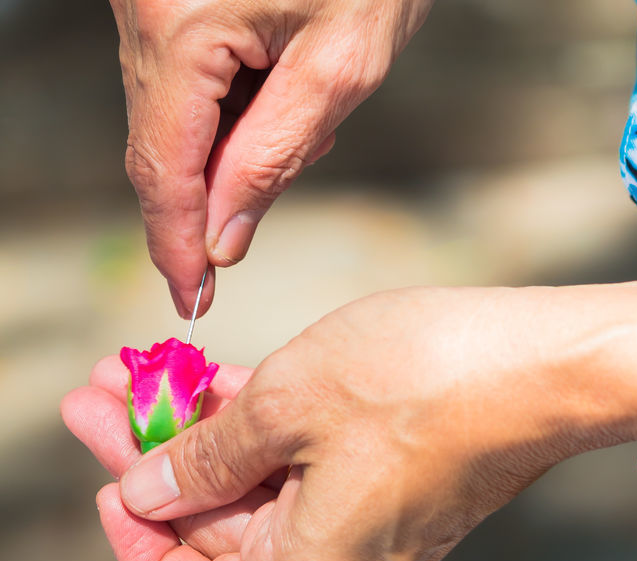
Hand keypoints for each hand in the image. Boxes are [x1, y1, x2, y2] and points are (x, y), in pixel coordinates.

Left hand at [62, 284, 636, 560]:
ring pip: (265, 502)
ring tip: (145, 374)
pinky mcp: (398, 494)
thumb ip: (204, 456)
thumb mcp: (286, 402)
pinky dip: (263, 439)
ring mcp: (375, 534)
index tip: (113, 489)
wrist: (552, 367)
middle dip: (161, 470)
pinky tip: (218, 381)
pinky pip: (310, 480)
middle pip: (225, 542)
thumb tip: (146, 491)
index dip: (142, 554)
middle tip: (108, 398)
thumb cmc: (427, 381)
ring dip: (206, 445)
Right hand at [108, 0, 432, 315]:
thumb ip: (273, 162)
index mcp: (179, 24)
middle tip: (235, 254)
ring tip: (297, 129)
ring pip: (167, 113)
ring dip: (221, 154)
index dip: (177, 246)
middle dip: (204, 203)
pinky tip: (279, 95)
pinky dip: (224, 110)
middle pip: (157, 144)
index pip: (163, 168)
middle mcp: (142, 6)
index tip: (191, 302)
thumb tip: (223, 240)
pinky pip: (179, 74)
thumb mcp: (340, 69)